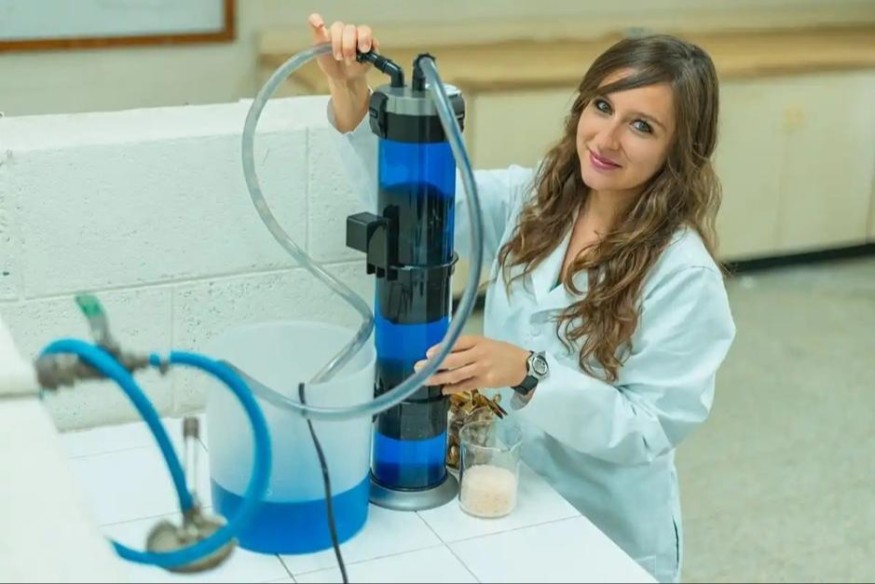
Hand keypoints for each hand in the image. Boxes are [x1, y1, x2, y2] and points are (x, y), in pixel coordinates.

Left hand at [308, 13, 378, 83]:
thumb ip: (319, 40)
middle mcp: (343, 31)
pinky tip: (365, 52)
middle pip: (344, 28)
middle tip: (340, 58)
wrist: (344, 78)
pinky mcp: (370, 43)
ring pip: (361, 30)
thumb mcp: (321, 56)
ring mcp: (358, 35)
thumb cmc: (332, 65)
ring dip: (356, 45)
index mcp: (329, 33)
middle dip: (342, 44)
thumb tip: (319, 25)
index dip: (317, 20)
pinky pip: (372, 39)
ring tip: (352, 58)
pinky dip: (369, 44)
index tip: (320, 26)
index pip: (319, 20)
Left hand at [414, 335, 529, 394]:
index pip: (456, 343)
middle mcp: (479, 353)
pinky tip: (443, 389)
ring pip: (457, 375)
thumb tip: (442, 353)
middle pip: (453, 360)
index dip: (440, 348)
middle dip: (434, 365)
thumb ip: (466, 347)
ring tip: (426, 380)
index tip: (428, 354)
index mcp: (478, 341)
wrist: (523, 365)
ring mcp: (482, 368)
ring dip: (439, 378)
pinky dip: (453, 388)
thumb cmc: (501, 352)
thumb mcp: (485, 343)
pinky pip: (466, 385)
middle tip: (419, 368)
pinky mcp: (486, 381)